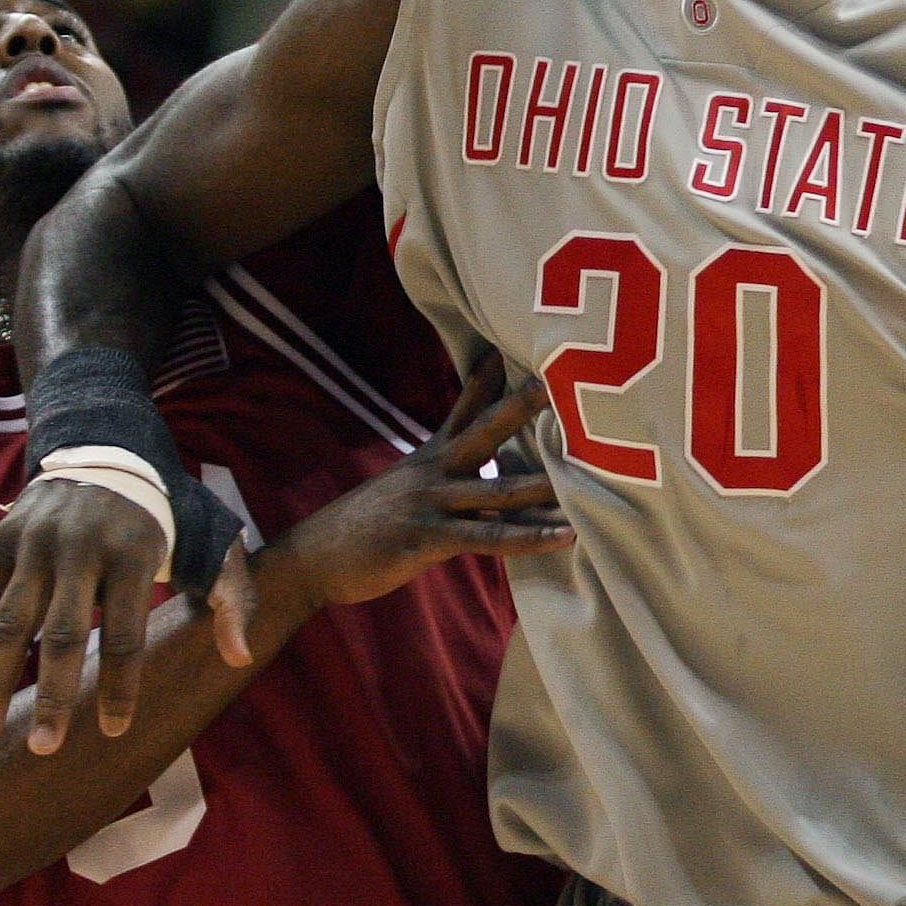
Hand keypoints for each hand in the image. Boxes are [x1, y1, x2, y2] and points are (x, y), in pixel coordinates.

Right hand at [0, 464, 215, 757]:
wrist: (108, 452)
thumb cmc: (165, 519)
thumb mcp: (210, 547)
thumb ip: (232, 600)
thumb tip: (241, 657)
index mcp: (134, 554)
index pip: (127, 633)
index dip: (120, 685)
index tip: (114, 730)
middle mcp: (80, 548)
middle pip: (63, 633)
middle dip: (52, 695)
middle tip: (44, 748)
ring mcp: (34, 543)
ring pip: (10, 621)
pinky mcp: (1, 540)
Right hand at [261, 350, 572, 614]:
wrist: (313, 560)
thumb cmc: (364, 525)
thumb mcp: (402, 483)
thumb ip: (439, 464)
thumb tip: (469, 449)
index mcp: (430, 457)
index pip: (465, 406)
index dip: (490, 377)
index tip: (519, 346)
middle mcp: (433, 472)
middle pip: (486, 431)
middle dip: (523, 406)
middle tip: (560, 381)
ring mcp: (431, 504)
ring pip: (500, 490)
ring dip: (546, 485)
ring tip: (592, 475)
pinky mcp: (428, 539)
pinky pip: (490, 538)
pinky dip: (530, 537)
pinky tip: (564, 537)